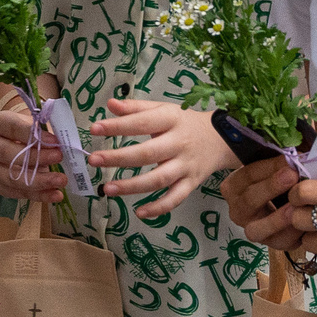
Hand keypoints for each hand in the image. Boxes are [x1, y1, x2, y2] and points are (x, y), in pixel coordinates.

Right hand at [0, 99, 65, 201]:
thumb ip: (44, 131)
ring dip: (38, 181)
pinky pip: (15, 193)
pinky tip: (55, 195)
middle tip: (59, 157)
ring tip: (61, 181)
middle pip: (8, 154)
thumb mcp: (34, 124)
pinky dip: (37, 195)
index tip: (54, 140)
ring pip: (10, 177)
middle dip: (36, 158)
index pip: (12, 127)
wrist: (14, 140)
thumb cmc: (28, 129)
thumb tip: (60, 143)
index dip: (32, 134)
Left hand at [88, 99, 230, 221]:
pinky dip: (159, 208)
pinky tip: (140, 212)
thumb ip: (136, 108)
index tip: (95, 128)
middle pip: (147, 153)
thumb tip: (110, 104)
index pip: (142, 122)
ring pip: (159, 179)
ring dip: (133, 186)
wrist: (221, 138)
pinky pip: (176, 198)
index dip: (118, 126)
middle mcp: (178, 143)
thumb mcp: (164, 109)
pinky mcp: (191, 183)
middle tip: (94, 160)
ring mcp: (186, 165)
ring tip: (108, 189)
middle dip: (119, 158)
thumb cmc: (184, 123)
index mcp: (170, 120)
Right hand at [231, 155, 303, 253]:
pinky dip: (292, 234)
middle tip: (292, 175)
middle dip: (271, 188)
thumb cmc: (280, 177)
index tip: (289, 158)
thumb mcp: (277, 164)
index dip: (268, 167)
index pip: (247, 175)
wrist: (288, 202)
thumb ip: (283, 157)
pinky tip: (305, 222)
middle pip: (250, 201)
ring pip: (257, 229)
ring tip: (295, 206)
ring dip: (276, 218)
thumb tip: (298, 145)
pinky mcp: (271, 244)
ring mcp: (252, 229)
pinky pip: (279, 242)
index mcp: (234, 186)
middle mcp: (238, 210)